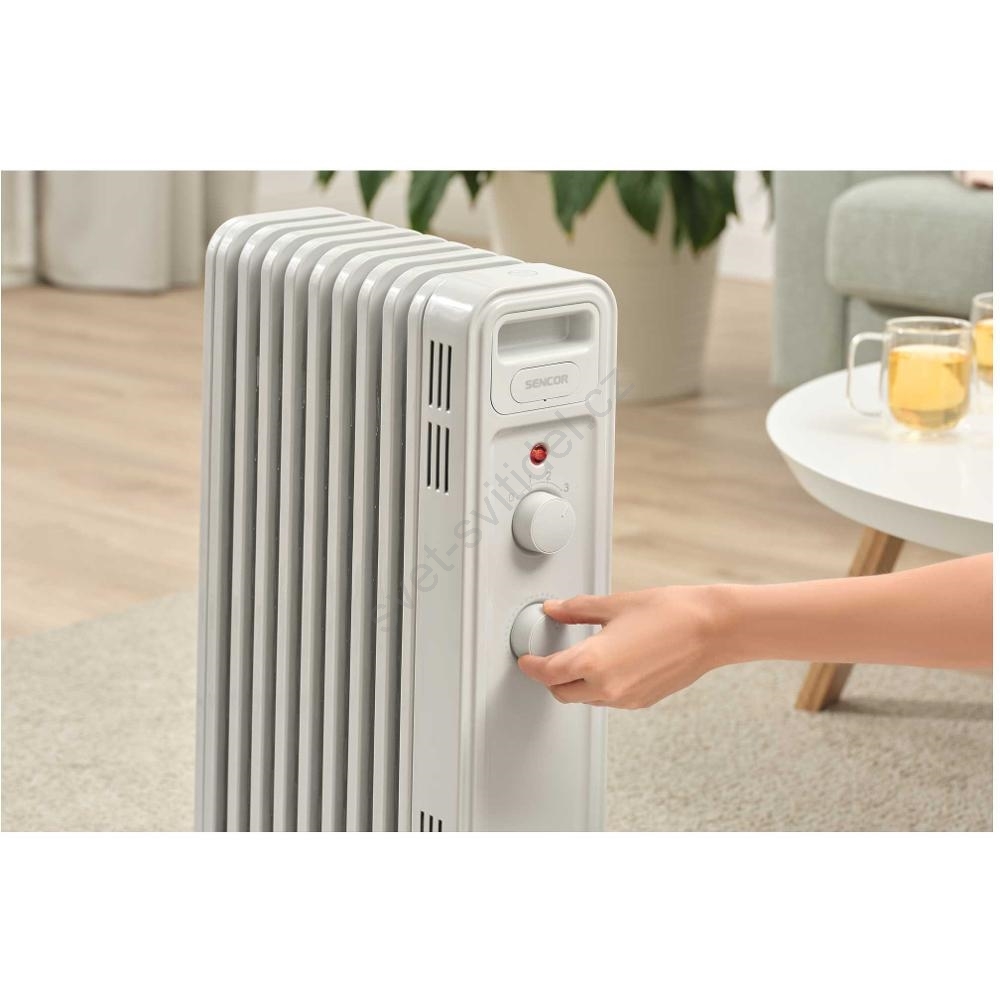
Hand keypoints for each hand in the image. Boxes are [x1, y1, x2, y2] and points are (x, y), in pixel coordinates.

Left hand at [516, 587, 725, 709]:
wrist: (711, 629)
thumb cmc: (668, 612)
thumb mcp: (613, 605)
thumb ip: (576, 610)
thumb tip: (554, 610)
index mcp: (593, 662)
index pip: (547, 673)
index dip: (531, 666)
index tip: (526, 659)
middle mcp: (607, 688)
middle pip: (561, 693)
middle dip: (551, 678)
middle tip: (549, 658)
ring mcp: (625, 699)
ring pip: (586, 699)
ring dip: (576, 684)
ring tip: (583, 657)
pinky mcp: (642, 701)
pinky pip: (609, 700)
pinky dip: (600, 687)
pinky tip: (610, 664)